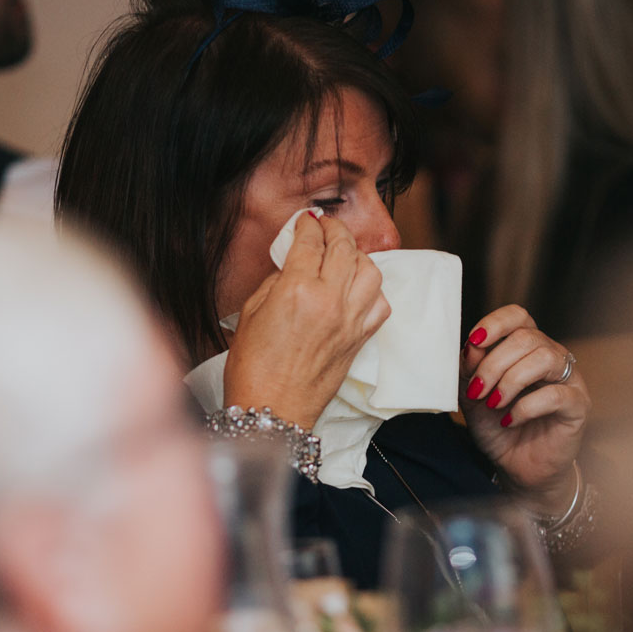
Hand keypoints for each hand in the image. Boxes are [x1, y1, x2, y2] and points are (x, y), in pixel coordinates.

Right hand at [224, 211, 390, 430]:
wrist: (272, 410)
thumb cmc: (253, 368)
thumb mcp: (251, 313)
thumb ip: (276, 281)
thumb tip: (293, 265)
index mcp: (297, 290)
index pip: (311, 242)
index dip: (308, 226)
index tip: (306, 222)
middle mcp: (330, 301)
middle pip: (345, 248)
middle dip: (335, 231)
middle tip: (326, 228)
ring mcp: (350, 321)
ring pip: (370, 271)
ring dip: (358, 256)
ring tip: (344, 255)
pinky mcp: (360, 340)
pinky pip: (380, 304)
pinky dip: (373, 290)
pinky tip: (357, 289)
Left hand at [460, 305, 589, 513]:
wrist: (516, 466)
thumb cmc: (498, 427)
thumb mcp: (473, 396)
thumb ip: (469, 370)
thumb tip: (470, 347)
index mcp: (527, 347)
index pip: (518, 316)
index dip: (496, 323)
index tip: (474, 342)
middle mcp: (551, 357)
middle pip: (526, 338)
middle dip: (494, 364)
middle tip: (477, 390)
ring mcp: (569, 380)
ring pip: (544, 359)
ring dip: (511, 381)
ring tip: (494, 403)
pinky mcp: (578, 406)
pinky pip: (555, 394)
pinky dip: (526, 406)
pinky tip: (510, 419)